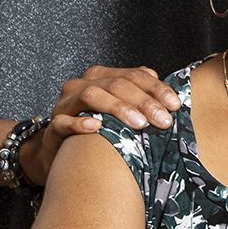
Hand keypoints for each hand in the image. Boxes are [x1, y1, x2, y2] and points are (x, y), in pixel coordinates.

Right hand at [23, 66, 182, 181]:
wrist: (60, 153)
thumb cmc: (98, 131)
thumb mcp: (121, 113)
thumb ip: (142, 99)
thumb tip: (170, 97)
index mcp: (102, 77)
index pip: (133, 75)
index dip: (156, 88)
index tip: (175, 105)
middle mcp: (82, 84)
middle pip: (116, 84)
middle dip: (143, 101)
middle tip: (162, 120)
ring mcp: (65, 104)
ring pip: (91, 96)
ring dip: (117, 108)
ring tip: (138, 124)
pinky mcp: (53, 127)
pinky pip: (63, 122)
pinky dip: (80, 123)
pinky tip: (96, 128)